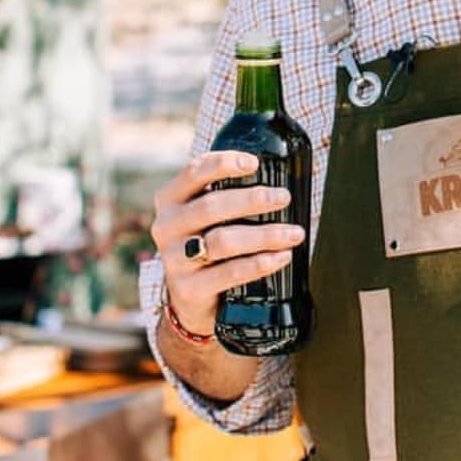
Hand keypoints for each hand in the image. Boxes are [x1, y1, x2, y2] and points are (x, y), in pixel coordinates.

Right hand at [150, 151, 303, 337]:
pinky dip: (260, 264)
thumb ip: (226, 194)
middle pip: (211, 207)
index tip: (254, 163)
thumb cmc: (205, 243)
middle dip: (252, 200)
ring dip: (264, 235)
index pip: (193, 173)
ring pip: (223, 241)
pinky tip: (281, 257)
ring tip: (294, 233)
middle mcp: (166, 227)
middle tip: (283, 198)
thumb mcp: (205, 216)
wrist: (188, 296)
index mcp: (170, 200)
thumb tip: (280, 179)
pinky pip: (230, 273)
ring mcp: (175, 260)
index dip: (223, 164)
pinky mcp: (189, 288)